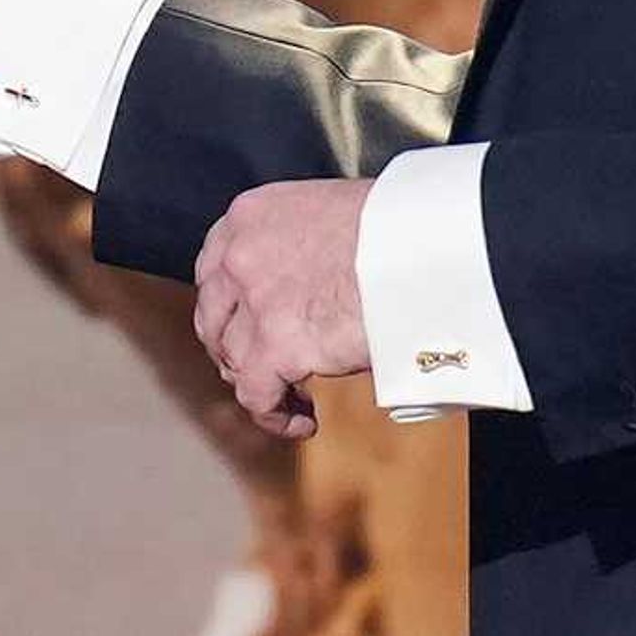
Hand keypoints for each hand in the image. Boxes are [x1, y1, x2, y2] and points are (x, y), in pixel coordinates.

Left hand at [193, 179, 373, 440]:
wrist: (421, 243)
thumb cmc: (395, 228)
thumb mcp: (326, 214)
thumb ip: (300, 245)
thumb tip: (307, 283)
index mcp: (251, 214)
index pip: (214, 266)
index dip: (228, 305)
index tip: (246, 325)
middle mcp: (240, 253)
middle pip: (213, 316)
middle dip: (233, 348)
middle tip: (263, 369)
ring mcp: (255, 299)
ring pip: (233, 359)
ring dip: (259, 384)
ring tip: (294, 399)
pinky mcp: (277, 344)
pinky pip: (256, 395)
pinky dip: (275, 416)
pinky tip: (303, 421)